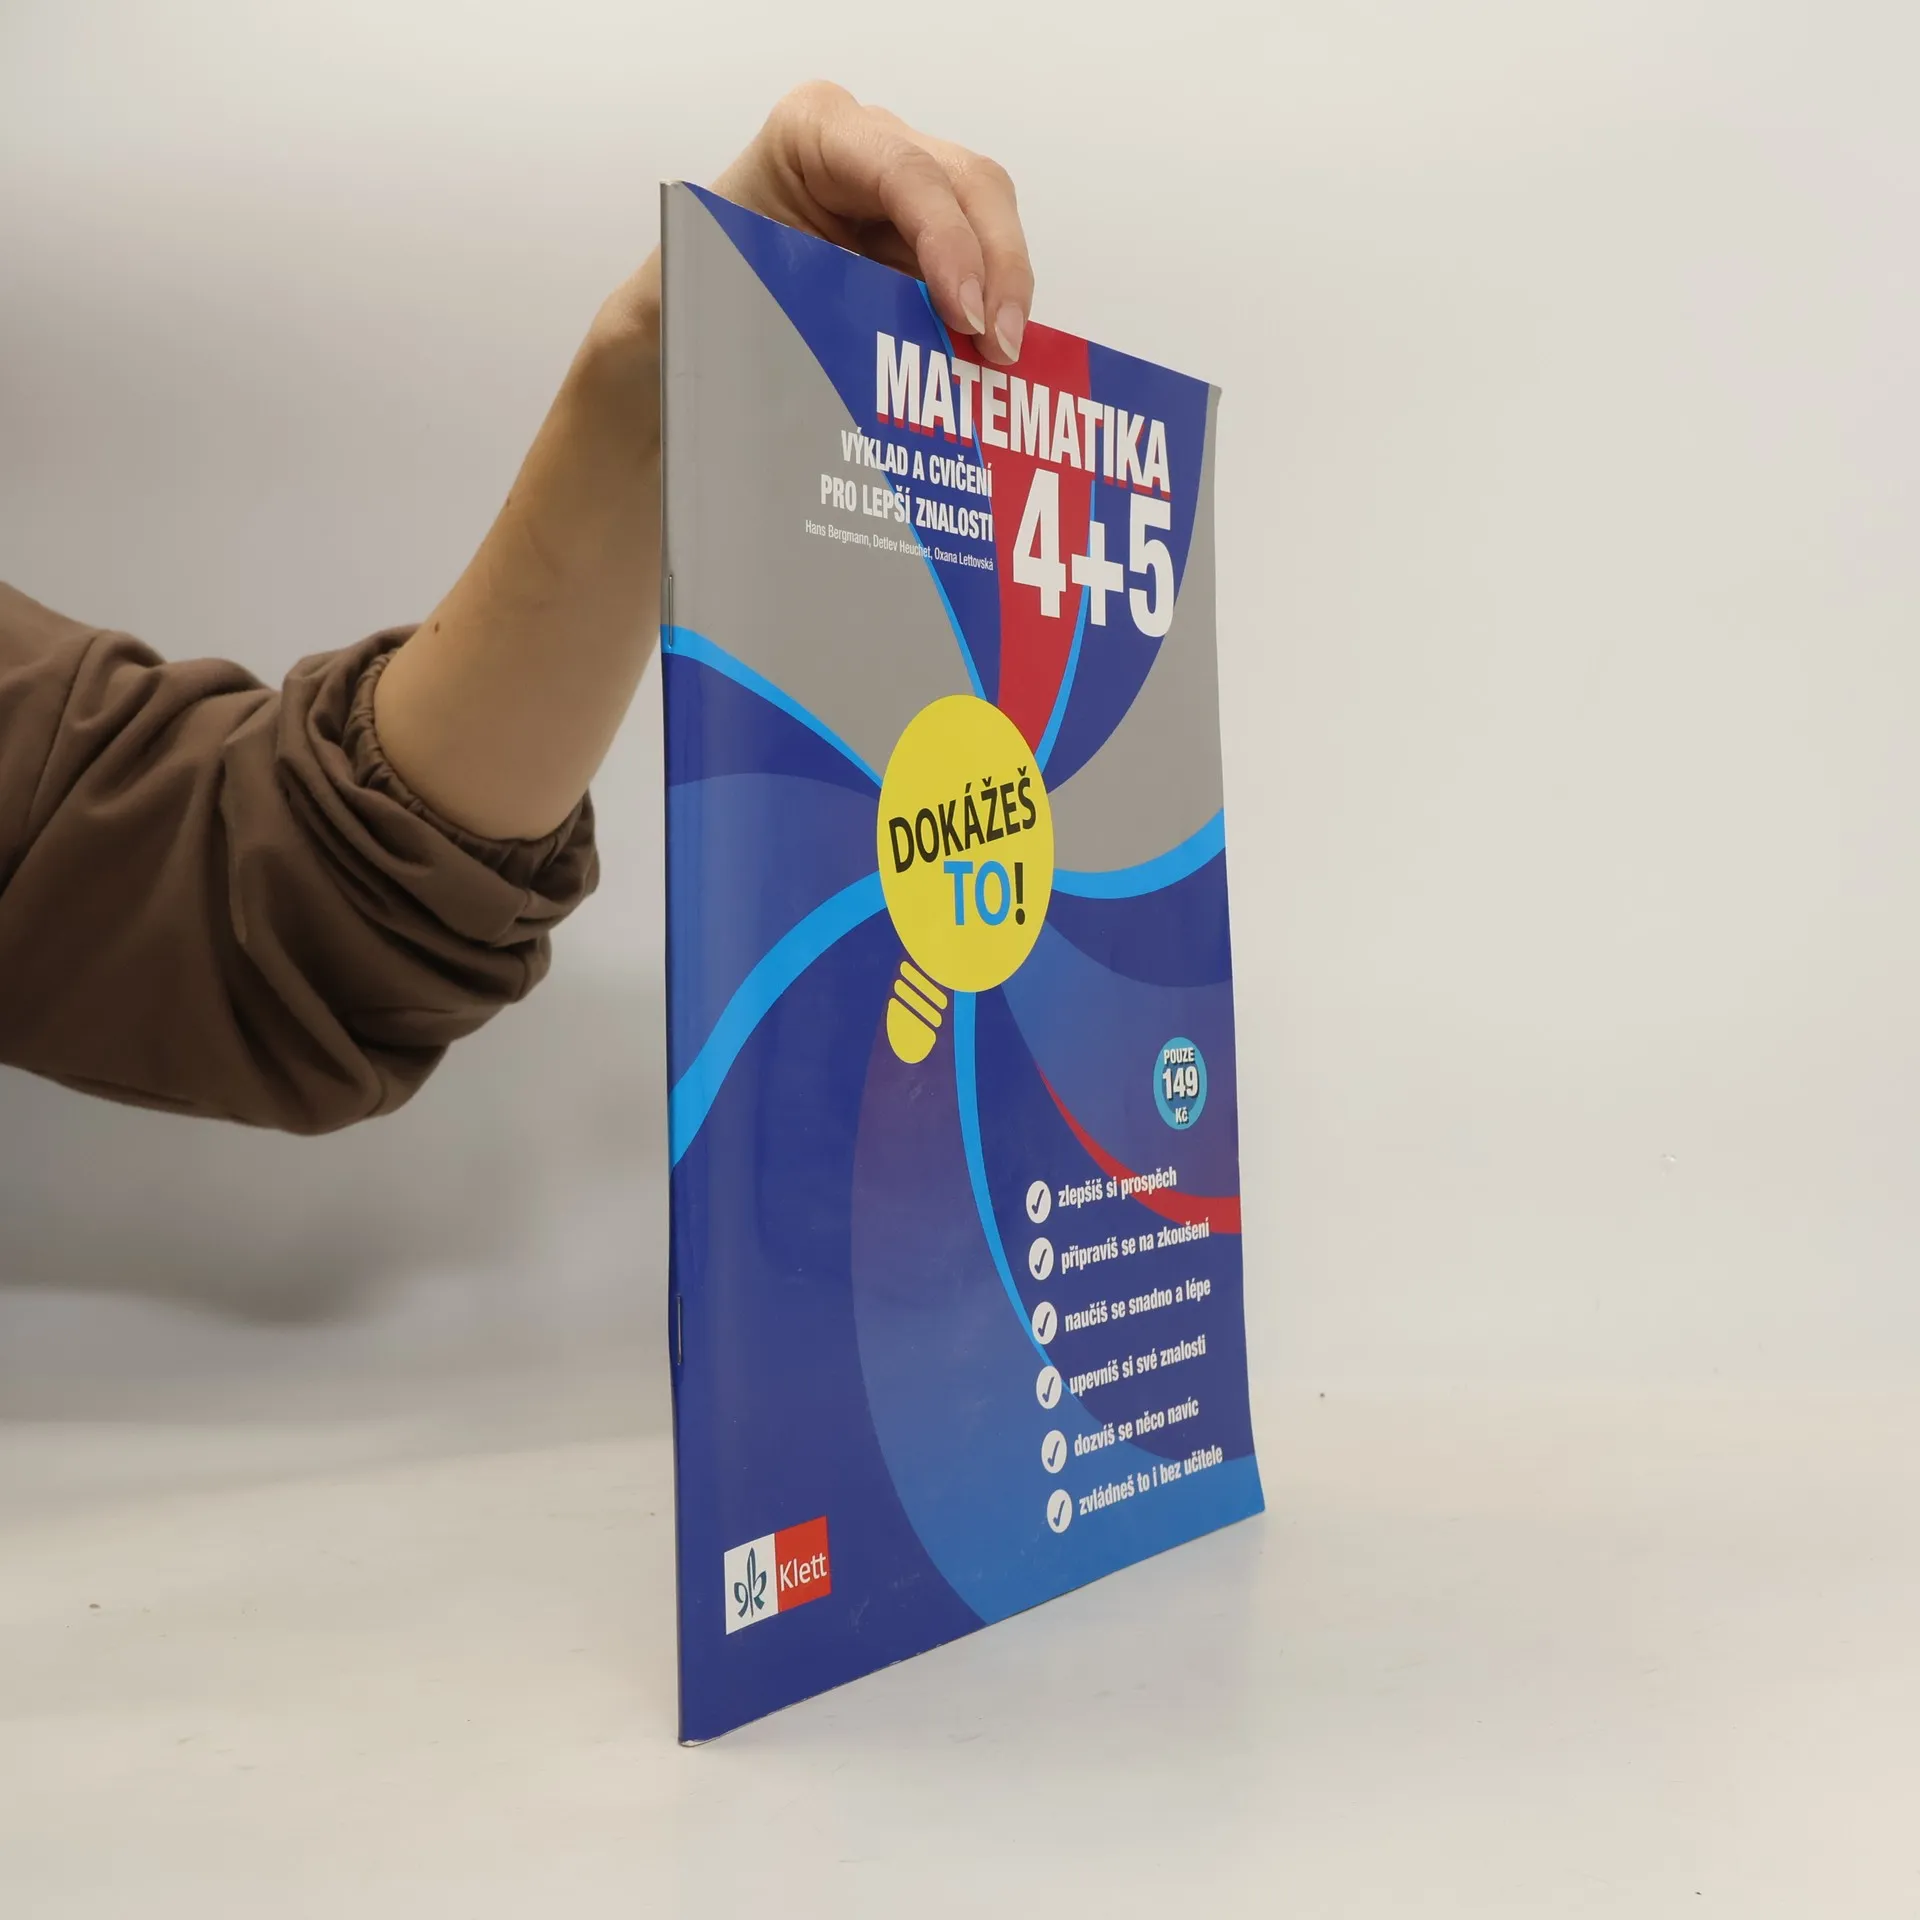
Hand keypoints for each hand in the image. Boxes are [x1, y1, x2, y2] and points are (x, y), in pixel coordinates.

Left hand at [382, 83, 1032, 842]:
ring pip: (991, 232)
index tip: (965, 315)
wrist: (680, 360)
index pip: (902, 169)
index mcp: (811, 137)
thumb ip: (713, 300)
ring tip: (1004, 377)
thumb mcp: (678, 302)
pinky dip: (995, 330)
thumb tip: (747, 338)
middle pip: (970, 189)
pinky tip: (995, 386)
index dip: (949, 237)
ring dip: (1007, 301)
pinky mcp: (931, 267)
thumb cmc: (676, 322)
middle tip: (1003, 355)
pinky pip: (985, 283)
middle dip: (999, 269)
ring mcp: (911, 212)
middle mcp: (872, 158)